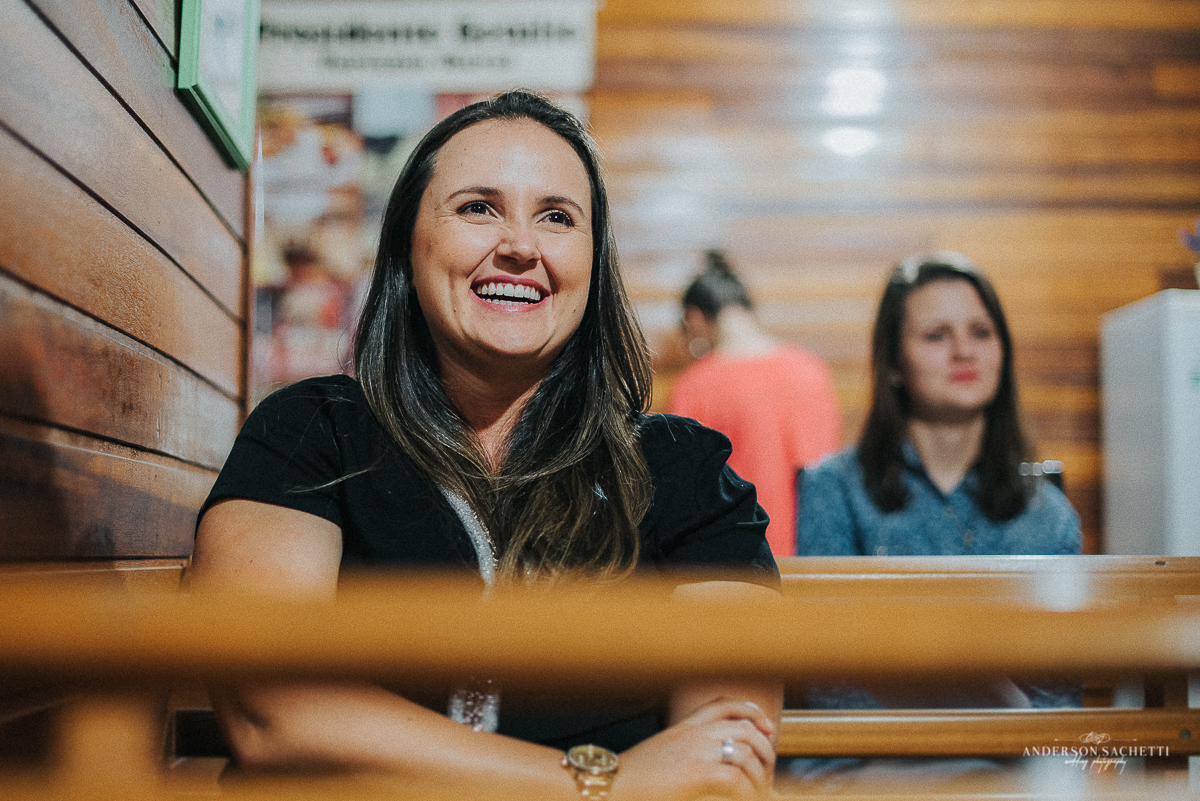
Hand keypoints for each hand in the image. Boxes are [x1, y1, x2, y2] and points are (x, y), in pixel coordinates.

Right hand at [614, 697, 775, 800]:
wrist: (609, 784)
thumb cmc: (632, 776)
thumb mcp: (660, 753)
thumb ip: (684, 750)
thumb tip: (709, 763)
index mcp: (684, 726)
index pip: (724, 704)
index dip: (751, 712)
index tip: (765, 727)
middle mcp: (693, 733)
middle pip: (744, 727)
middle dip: (765, 748)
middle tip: (768, 768)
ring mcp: (695, 751)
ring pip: (746, 752)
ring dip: (760, 775)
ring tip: (760, 791)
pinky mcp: (695, 774)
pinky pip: (736, 778)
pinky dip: (747, 791)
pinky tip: (745, 799)